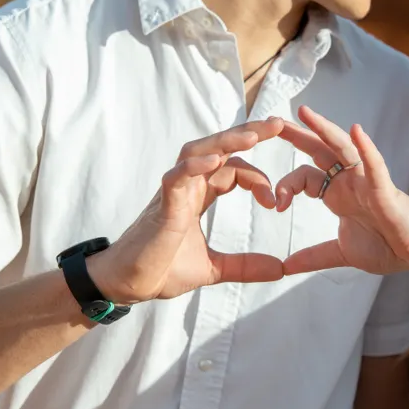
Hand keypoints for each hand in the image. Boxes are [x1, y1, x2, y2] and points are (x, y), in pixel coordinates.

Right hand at [89, 118, 287, 302]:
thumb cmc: (161, 269)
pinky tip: (214, 160)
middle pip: (218, 147)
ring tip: (253, 135)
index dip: (258, 179)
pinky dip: (194, 165)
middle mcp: (187, 186)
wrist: (127, 285)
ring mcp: (173, 192)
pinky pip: (176, 176)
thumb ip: (246, 265)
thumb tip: (281, 269)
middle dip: (249, 133)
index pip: (233, 169)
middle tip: (279, 123)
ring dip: (226, 140)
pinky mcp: (161, 206)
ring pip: (197, 150)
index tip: (276, 202)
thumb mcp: (214, 268)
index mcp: (199, 195)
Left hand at [275, 106, 408, 276]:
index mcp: (337, 194)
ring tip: (305, 113)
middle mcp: (349, 182)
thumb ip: (314, 256)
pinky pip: (375, 166)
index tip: (276, 206)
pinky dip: (366, 149)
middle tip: (273, 121)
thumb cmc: (388, 246)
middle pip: (319, 151)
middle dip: (297, 135)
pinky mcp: (385, 189)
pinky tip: (356, 131)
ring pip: (342, 149)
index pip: (304, 176)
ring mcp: (367, 182)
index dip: (285, 185)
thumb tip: (286, 267)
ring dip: (324, 130)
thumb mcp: (342, 253)